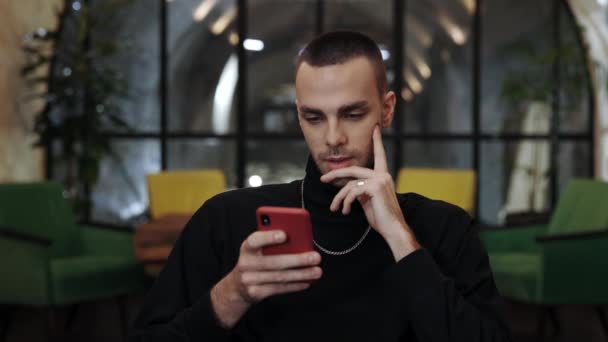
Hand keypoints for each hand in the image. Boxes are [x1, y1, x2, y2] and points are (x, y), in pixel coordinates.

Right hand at [211, 230, 321, 327]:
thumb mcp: (258, 250)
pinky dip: (295, 285)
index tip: (285, 235)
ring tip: (317, 271)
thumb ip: (273, 244)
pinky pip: (279, 289)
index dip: (269, 237)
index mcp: (247, 248)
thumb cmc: (255, 261)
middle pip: (274, 262)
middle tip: (315, 257)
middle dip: (297, 259)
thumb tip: (299, 241)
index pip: (255, 240)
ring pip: (280, 277)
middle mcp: (246, 263)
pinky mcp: (255, 293)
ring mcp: (249, 280)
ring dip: (301, 274)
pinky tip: (307, 281)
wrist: (237, 286)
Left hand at [320, 125, 419, 260]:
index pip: (379, 155)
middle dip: (335, 174)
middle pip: (353, 169)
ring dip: (339, 197)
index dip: (377, 141)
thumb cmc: (381, 217)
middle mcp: (383, 175)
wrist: (392, 229)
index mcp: (383, 176)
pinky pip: (352, 192)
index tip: (376, 128)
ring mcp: (379, 180)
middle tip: (323, 179)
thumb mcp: (368, 200)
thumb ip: (361, 189)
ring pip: (350, 184)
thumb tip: (349, 188)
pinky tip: (345, 211)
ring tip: (335, 208)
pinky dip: (345, 202)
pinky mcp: (375, 187)